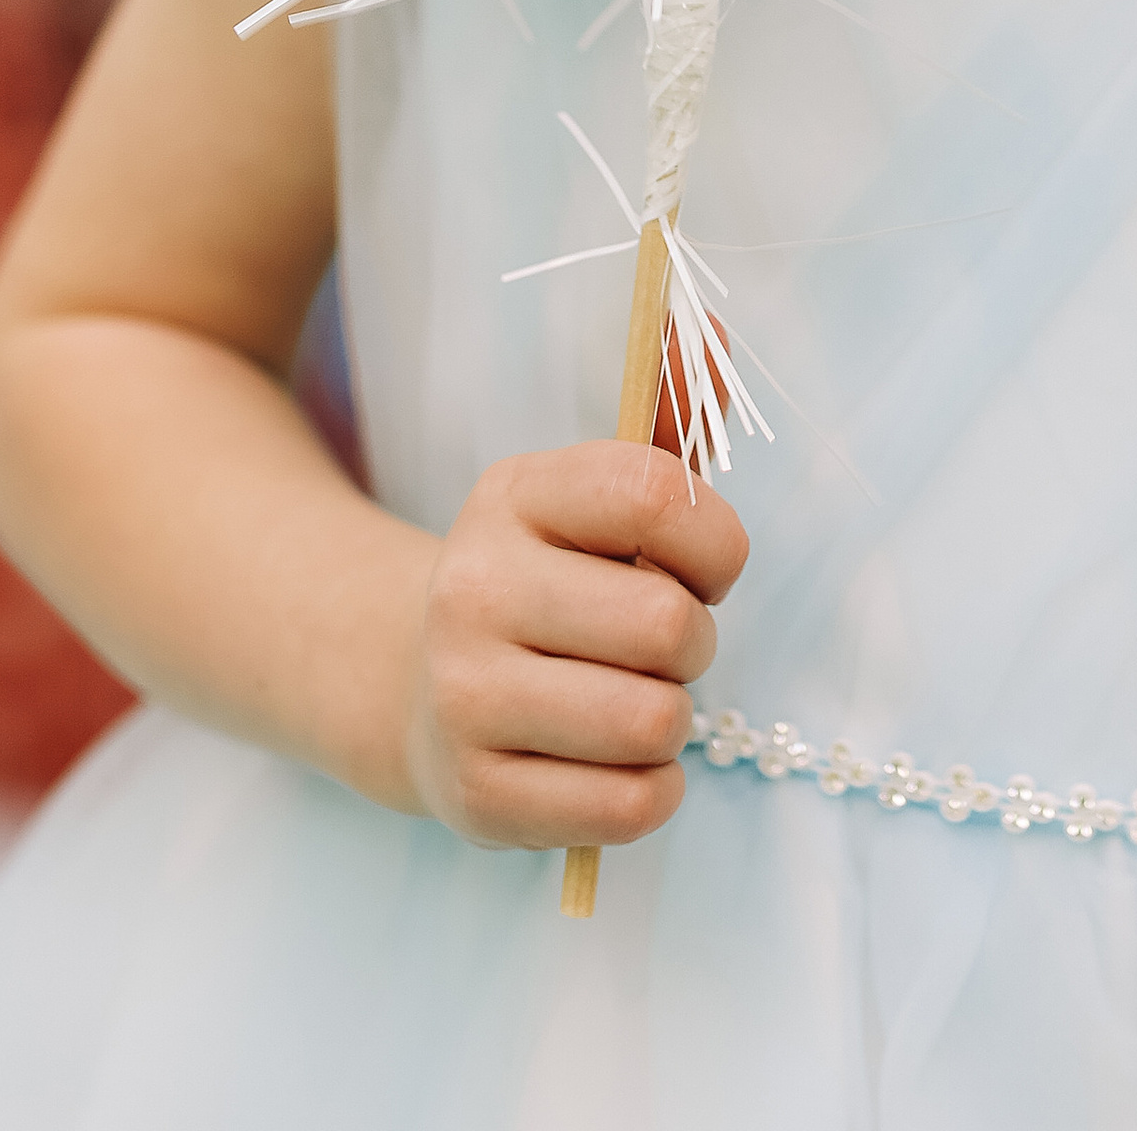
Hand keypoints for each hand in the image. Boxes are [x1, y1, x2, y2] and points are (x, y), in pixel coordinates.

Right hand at [400, 444, 747, 850]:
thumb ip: (669, 417)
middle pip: (666, 624)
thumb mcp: (598, 490)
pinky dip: (654, 791)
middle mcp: (474, 589)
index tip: (704, 566)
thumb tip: (711, 331)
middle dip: (694, 642)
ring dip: (674, 719)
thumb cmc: (554, 577)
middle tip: (662, 645)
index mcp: (514, 495)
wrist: (419, 689)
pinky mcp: (477, 799)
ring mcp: (464, 698)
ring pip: (650, 723)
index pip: (658, 496)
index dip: (717, 541)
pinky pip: (628, 807)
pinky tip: (620, 764)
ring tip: (637, 701)